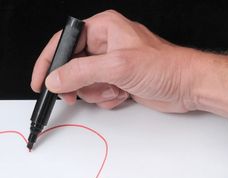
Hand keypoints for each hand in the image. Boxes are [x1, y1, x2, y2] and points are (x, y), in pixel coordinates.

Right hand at [31, 10, 196, 112]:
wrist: (188, 86)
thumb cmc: (165, 67)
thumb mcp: (118, 67)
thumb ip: (82, 72)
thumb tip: (56, 78)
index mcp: (104, 28)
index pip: (65, 42)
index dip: (49, 61)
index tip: (40, 80)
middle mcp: (106, 44)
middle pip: (72, 66)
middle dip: (78, 84)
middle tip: (80, 93)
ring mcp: (111, 64)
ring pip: (84, 83)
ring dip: (97, 93)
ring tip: (115, 90)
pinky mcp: (118, 81)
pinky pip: (98, 93)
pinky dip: (107, 99)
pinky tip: (123, 95)